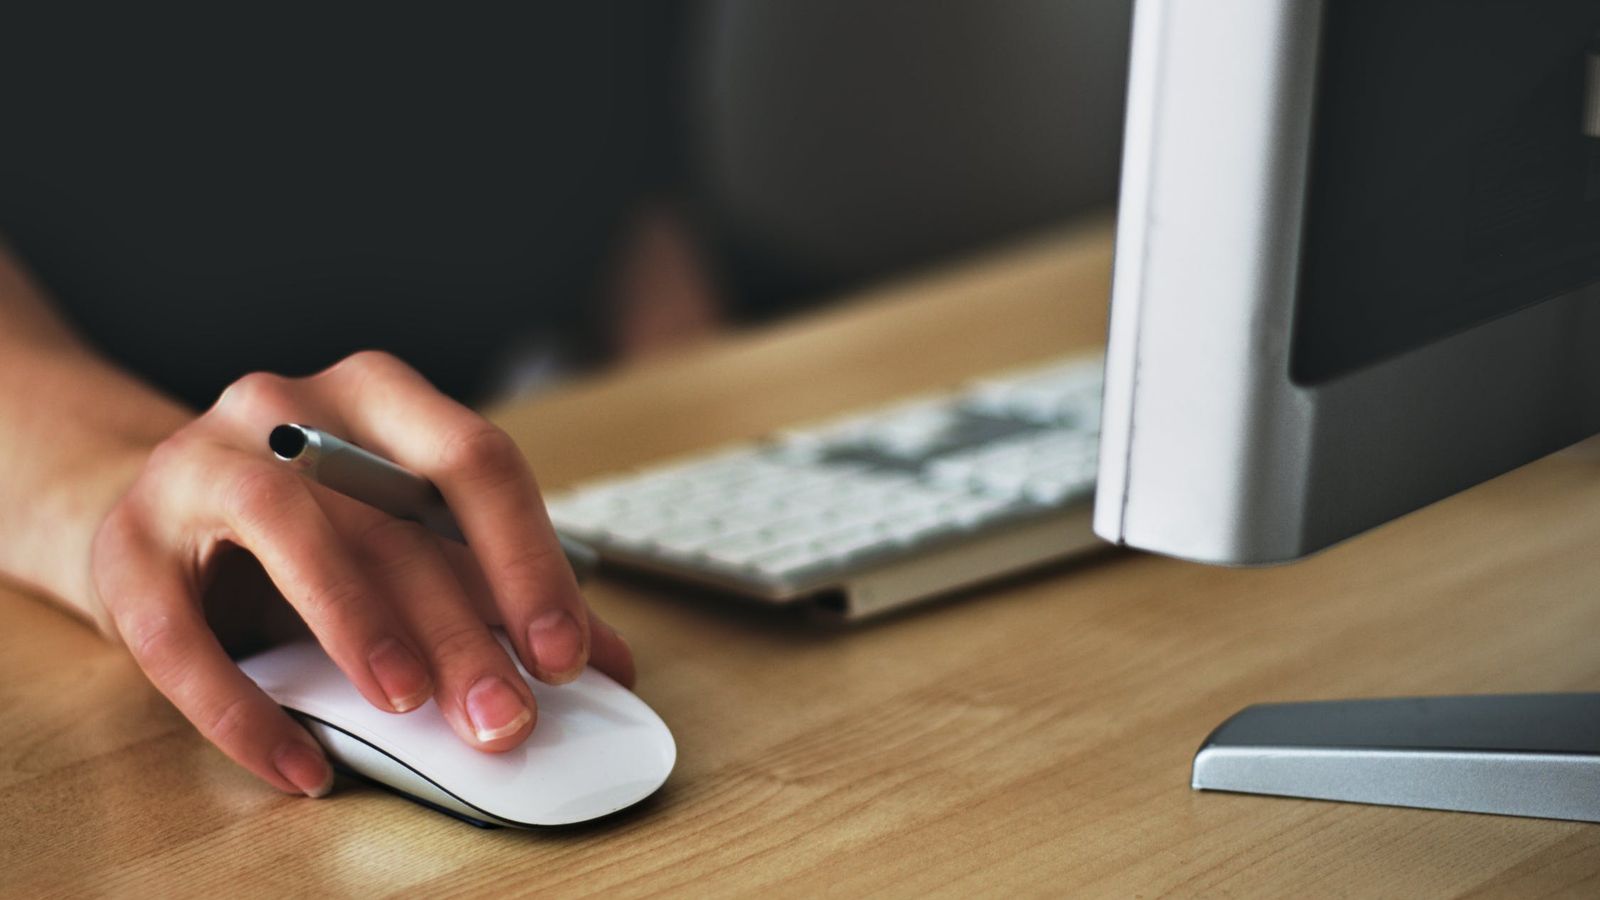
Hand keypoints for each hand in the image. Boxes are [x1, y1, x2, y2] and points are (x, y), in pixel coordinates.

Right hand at [90, 351, 633, 796]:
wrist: (157, 514)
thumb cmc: (310, 527)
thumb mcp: (407, 540)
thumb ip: (499, 590)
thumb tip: (608, 663)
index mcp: (379, 398)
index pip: (474, 460)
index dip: (527, 560)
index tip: (566, 654)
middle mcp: (288, 408)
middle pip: (391, 514)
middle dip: (460, 627)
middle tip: (504, 716)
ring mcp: (197, 465)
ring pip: (286, 530)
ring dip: (357, 623)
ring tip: (408, 705)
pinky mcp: (125, 546)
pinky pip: (178, 634)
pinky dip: (244, 709)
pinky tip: (301, 766)